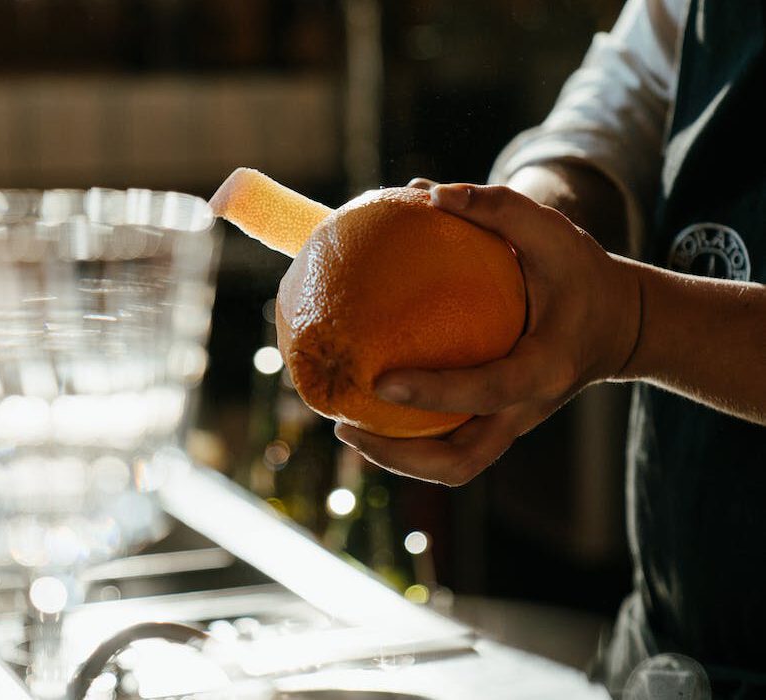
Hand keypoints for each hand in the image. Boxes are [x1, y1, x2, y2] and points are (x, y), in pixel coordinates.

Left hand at [334, 182, 640, 485]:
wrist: (621, 326)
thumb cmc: (583, 275)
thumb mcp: (553, 233)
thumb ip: (497, 208)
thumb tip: (426, 192)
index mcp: (545, 367)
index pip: (488, 390)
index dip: (435, 393)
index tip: (380, 382)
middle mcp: (527, 409)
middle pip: (462, 462)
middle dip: (400, 457)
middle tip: (345, 427)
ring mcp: (513, 423)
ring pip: (453, 467)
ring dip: (398, 460)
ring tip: (346, 428)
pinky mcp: (501, 423)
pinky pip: (452, 446)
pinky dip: (411, 443)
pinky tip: (373, 410)